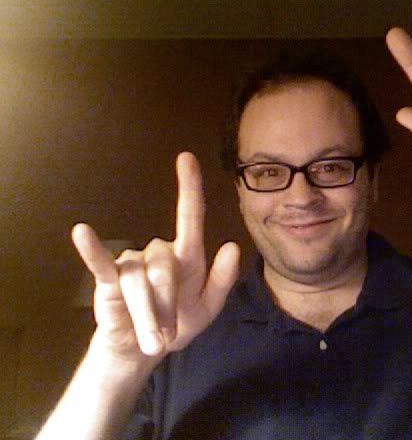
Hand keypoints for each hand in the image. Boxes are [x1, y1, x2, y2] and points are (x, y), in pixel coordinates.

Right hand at [72, 152, 239, 363]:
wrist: (145, 350)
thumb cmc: (179, 323)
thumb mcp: (208, 308)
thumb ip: (222, 280)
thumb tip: (232, 246)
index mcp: (187, 256)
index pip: (190, 216)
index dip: (189, 187)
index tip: (187, 158)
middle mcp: (159, 252)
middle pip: (164, 269)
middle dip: (167, 307)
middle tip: (166, 335)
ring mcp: (132, 262)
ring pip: (139, 281)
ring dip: (147, 315)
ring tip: (153, 340)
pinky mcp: (108, 278)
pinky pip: (101, 262)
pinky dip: (92, 249)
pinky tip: (82, 233)